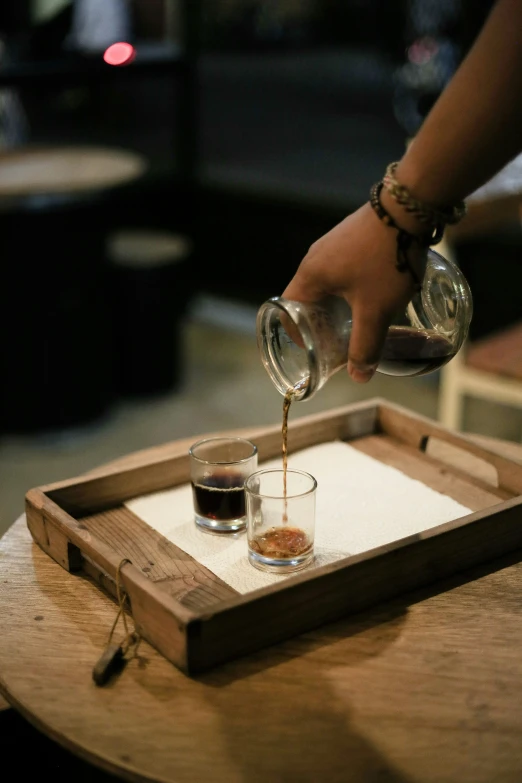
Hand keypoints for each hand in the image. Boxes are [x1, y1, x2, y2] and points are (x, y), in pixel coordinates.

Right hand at [282, 202, 426, 382]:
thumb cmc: (386, 261)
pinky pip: (344, 268)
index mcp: (311, 274)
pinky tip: (372, 293)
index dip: (295, 332)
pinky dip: (351, 286)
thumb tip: (358, 377)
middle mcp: (316, 256)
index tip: (312, 348)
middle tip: (336, 340)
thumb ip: (366, 345)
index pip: (288, 308)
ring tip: (357, 320)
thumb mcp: (376, 311)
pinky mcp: (354, 236)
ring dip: (338, 303)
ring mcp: (335, 243)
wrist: (412, 207)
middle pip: (308, 297)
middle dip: (320, 321)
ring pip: (328, 282)